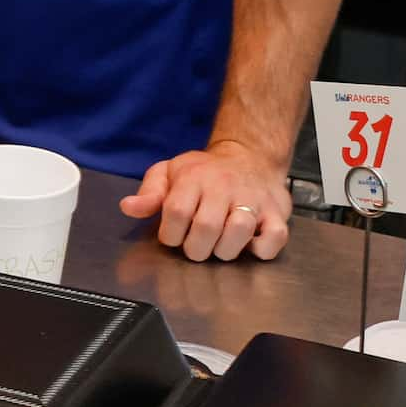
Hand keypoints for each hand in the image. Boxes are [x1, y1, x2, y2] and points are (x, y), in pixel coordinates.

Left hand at [118, 138, 291, 261]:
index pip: (176, 212)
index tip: (173, 236)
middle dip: (195, 249)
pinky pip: (274, 237)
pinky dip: (261, 249)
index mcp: (194, 178)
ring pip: (239, 232)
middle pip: (206, 228)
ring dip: (225, 250)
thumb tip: (128, 207)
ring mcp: (253, 199)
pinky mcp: (276, 212)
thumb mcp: (170, 172)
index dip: (170, 234)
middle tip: (195, 247)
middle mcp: (224, 187)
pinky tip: (249, 245)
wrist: (250, 156)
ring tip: (219, 246)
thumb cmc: (205, 171)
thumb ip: (150, 192)